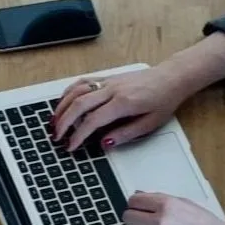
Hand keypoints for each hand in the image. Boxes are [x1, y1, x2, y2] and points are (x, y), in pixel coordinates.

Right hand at [50, 64, 190, 151]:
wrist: (171, 77)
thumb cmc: (163, 100)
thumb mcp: (150, 124)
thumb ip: (125, 134)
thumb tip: (104, 143)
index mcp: (124, 103)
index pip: (93, 120)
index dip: (78, 135)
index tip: (70, 146)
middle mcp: (113, 89)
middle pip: (79, 104)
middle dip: (64, 122)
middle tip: (55, 137)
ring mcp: (108, 81)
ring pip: (77, 90)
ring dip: (62, 106)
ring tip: (54, 122)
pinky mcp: (107, 77)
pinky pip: (82, 82)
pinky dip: (68, 92)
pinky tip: (62, 103)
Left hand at [122, 191, 224, 224]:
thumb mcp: (187, 204)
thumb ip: (162, 200)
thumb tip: (139, 195)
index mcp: (167, 204)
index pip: (133, 201)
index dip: (134, 205)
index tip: (137, 208)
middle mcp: (160, 221)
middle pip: (127, 218)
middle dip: (134, 220)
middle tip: (144, 223)